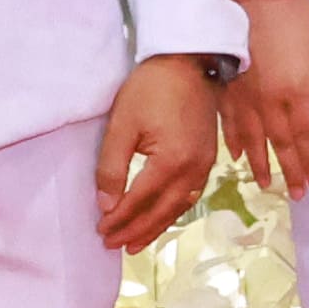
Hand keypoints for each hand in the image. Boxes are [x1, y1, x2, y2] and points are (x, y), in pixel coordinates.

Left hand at [94, 52, 221, 252]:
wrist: (189, 62)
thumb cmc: (151, 88)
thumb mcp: (122, 125)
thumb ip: (112, 168)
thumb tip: (106, 205)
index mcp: (172, 161)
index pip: (140, 200)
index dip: (119, 219)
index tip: (100, 231)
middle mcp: (194, 169)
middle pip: (162, 211)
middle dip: (136, 231)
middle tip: (114, 246)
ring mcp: (205, 164)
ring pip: (179, 207)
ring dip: (157, 227)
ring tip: (136, 243)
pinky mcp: (208, 157)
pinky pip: (191, 194)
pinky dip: (173, 210)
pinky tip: (162, 216)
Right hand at [229, 0, 308, 197]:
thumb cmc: (296, 19)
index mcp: (298, 91)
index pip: (308, 136)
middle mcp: (270, 101)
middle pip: (283, 144)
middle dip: (292, 170)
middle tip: (299, 194)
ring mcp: (245, 97)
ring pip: (254, 140)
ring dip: (263, 164)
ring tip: (269, 185)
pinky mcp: (227, 88)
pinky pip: (230, 123)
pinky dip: (235, 142)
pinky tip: (238, 156)